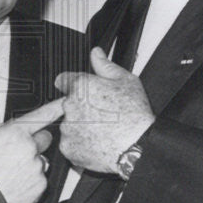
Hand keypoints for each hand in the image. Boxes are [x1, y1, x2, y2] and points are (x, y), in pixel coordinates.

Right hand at [0, 99, 63, 202]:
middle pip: (45, 138)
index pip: (42, 115)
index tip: (66, 102)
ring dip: (31, 162)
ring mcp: (37, 167)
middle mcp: (30, 148)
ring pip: (41, 159)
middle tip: (16, 151)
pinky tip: (14, 182)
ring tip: (10, 172)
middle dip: (35, 141)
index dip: (56, 107)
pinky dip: (30, 179)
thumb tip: (9, 126)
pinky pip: (40, 177)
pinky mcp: (40, 185)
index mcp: (15, 132)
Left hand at [57, 47, 154, 174]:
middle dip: (79, 108)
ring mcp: (68, 128)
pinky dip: (80, 145)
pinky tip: (98, 143)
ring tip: (102, 131)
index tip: (81, 92)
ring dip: (79, 127)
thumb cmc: (134, 115)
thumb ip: (105, 66)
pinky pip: (70, 144)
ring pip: (69, 125)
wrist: (138, 146)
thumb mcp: (126, 81)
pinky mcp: (68, 148)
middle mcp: (69, 106)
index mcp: (81, 87)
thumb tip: (96, 53)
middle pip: (67, 104)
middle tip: (100, 115)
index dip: (73, 85)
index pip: (63, 80)